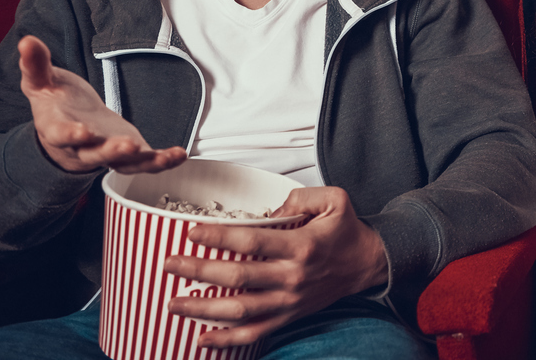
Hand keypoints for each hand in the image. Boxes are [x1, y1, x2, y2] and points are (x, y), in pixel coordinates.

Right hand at [18, 35, 185, 173]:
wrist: (71, 125)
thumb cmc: (57, 102)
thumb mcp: (43, 82)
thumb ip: (36, 65)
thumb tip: (27, 41)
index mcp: (57, 129)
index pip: (61, 135)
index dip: (70, 135)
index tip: (82, 132)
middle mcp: (82, 148)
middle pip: (95, 154)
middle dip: (111, 151)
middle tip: (128, 146)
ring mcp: (106, 154)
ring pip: (122, 164)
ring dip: (144, 162)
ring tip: (165, 157)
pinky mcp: (128, 154)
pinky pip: (144, 163)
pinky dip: (161, 161)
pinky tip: (178, 155)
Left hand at [165, 186, 388, 348]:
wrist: (366, 264)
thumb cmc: (346, 230)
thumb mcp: (334, 199)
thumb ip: (300, 197)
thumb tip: (267, 210)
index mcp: (301, 246)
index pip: (252, 242)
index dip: (219, 237)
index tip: (192, 232)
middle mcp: (292, 277)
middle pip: (237, 278)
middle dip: (198, 271)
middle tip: (169, 263)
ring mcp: (289, 301)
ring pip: (239, 310)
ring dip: (202, 308)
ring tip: (173, 302)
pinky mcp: (288, 316)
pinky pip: (254, 333)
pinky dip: (226, 339)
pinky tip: (201, 338)